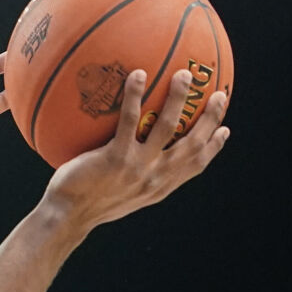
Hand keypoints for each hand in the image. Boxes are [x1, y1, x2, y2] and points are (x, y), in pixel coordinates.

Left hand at [42, 69, 229, 231]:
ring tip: (184, 75)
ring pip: (168, 127)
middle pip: (193, 144)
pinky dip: (136, 96)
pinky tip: (137, 75)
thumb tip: (131, 154)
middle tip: (220, 94)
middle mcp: (154, 178)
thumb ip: (133, 176)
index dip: (213, 148)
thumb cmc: (86, 203)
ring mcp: (137, 167)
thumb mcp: (118, 193)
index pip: (195, 166)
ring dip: (178, 99)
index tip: (224, 130)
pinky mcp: (116, 158)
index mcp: (159, 187)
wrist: (67, 216)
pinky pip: (129, 120)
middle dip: (210, 118)